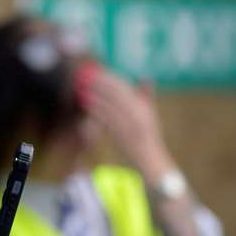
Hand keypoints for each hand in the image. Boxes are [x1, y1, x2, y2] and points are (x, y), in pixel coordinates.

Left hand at [78, 65, 174, 181]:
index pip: (126, 89)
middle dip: (101, 83)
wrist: (153, 164)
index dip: (111, 78)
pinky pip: (108, 119)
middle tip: (85, 76)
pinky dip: (97, 109)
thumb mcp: (151, 117)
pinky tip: (87, 103)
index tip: (98, 72)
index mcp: (145, 109)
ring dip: (96, 94)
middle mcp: (140, 115)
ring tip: (82, 87)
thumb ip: (147, 97)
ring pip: (111, 105)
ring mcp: (132, 126)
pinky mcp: (124, 136)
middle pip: (117, 94)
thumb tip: (146, 77)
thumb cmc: (149, 141)